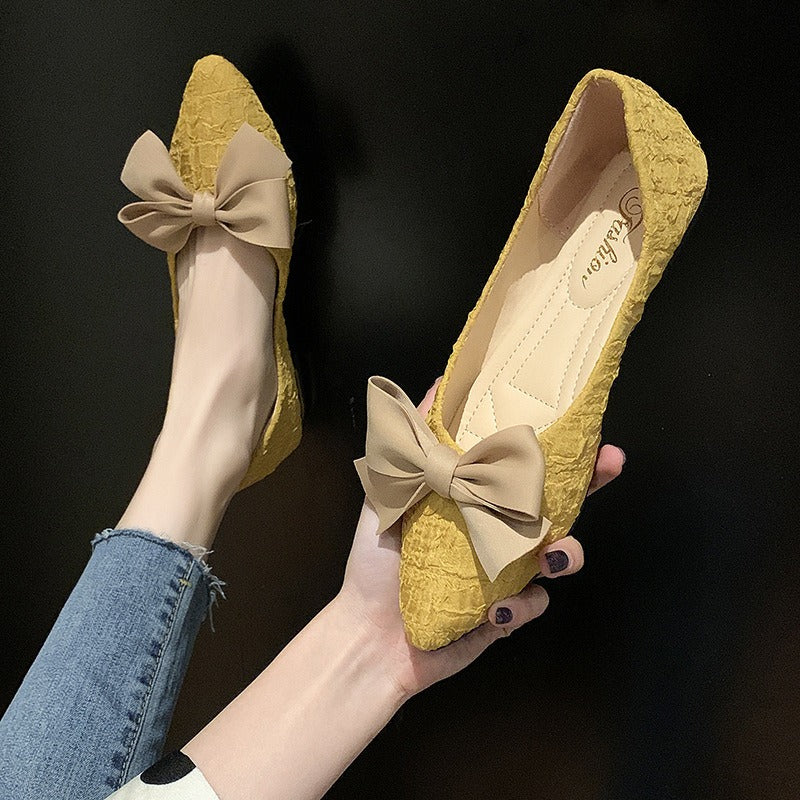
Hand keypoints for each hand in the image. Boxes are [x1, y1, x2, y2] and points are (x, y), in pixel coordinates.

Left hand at [336, 378, 624, 698]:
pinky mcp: (508, 614)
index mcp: (474, 500)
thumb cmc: (375, 560)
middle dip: (592, 481)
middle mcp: (496, 532)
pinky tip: (493, 611)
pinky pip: (534, 604)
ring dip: (565, 553)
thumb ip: (413, 443)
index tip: (586, 424)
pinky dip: (520, 606)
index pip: (522, 467)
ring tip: (550, 558)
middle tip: (610, 463)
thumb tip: (438, 383)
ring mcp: (507, 573)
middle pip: (558, 502)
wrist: (368, 634)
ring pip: (560, 555)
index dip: (556, 445)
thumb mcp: (390, 492)